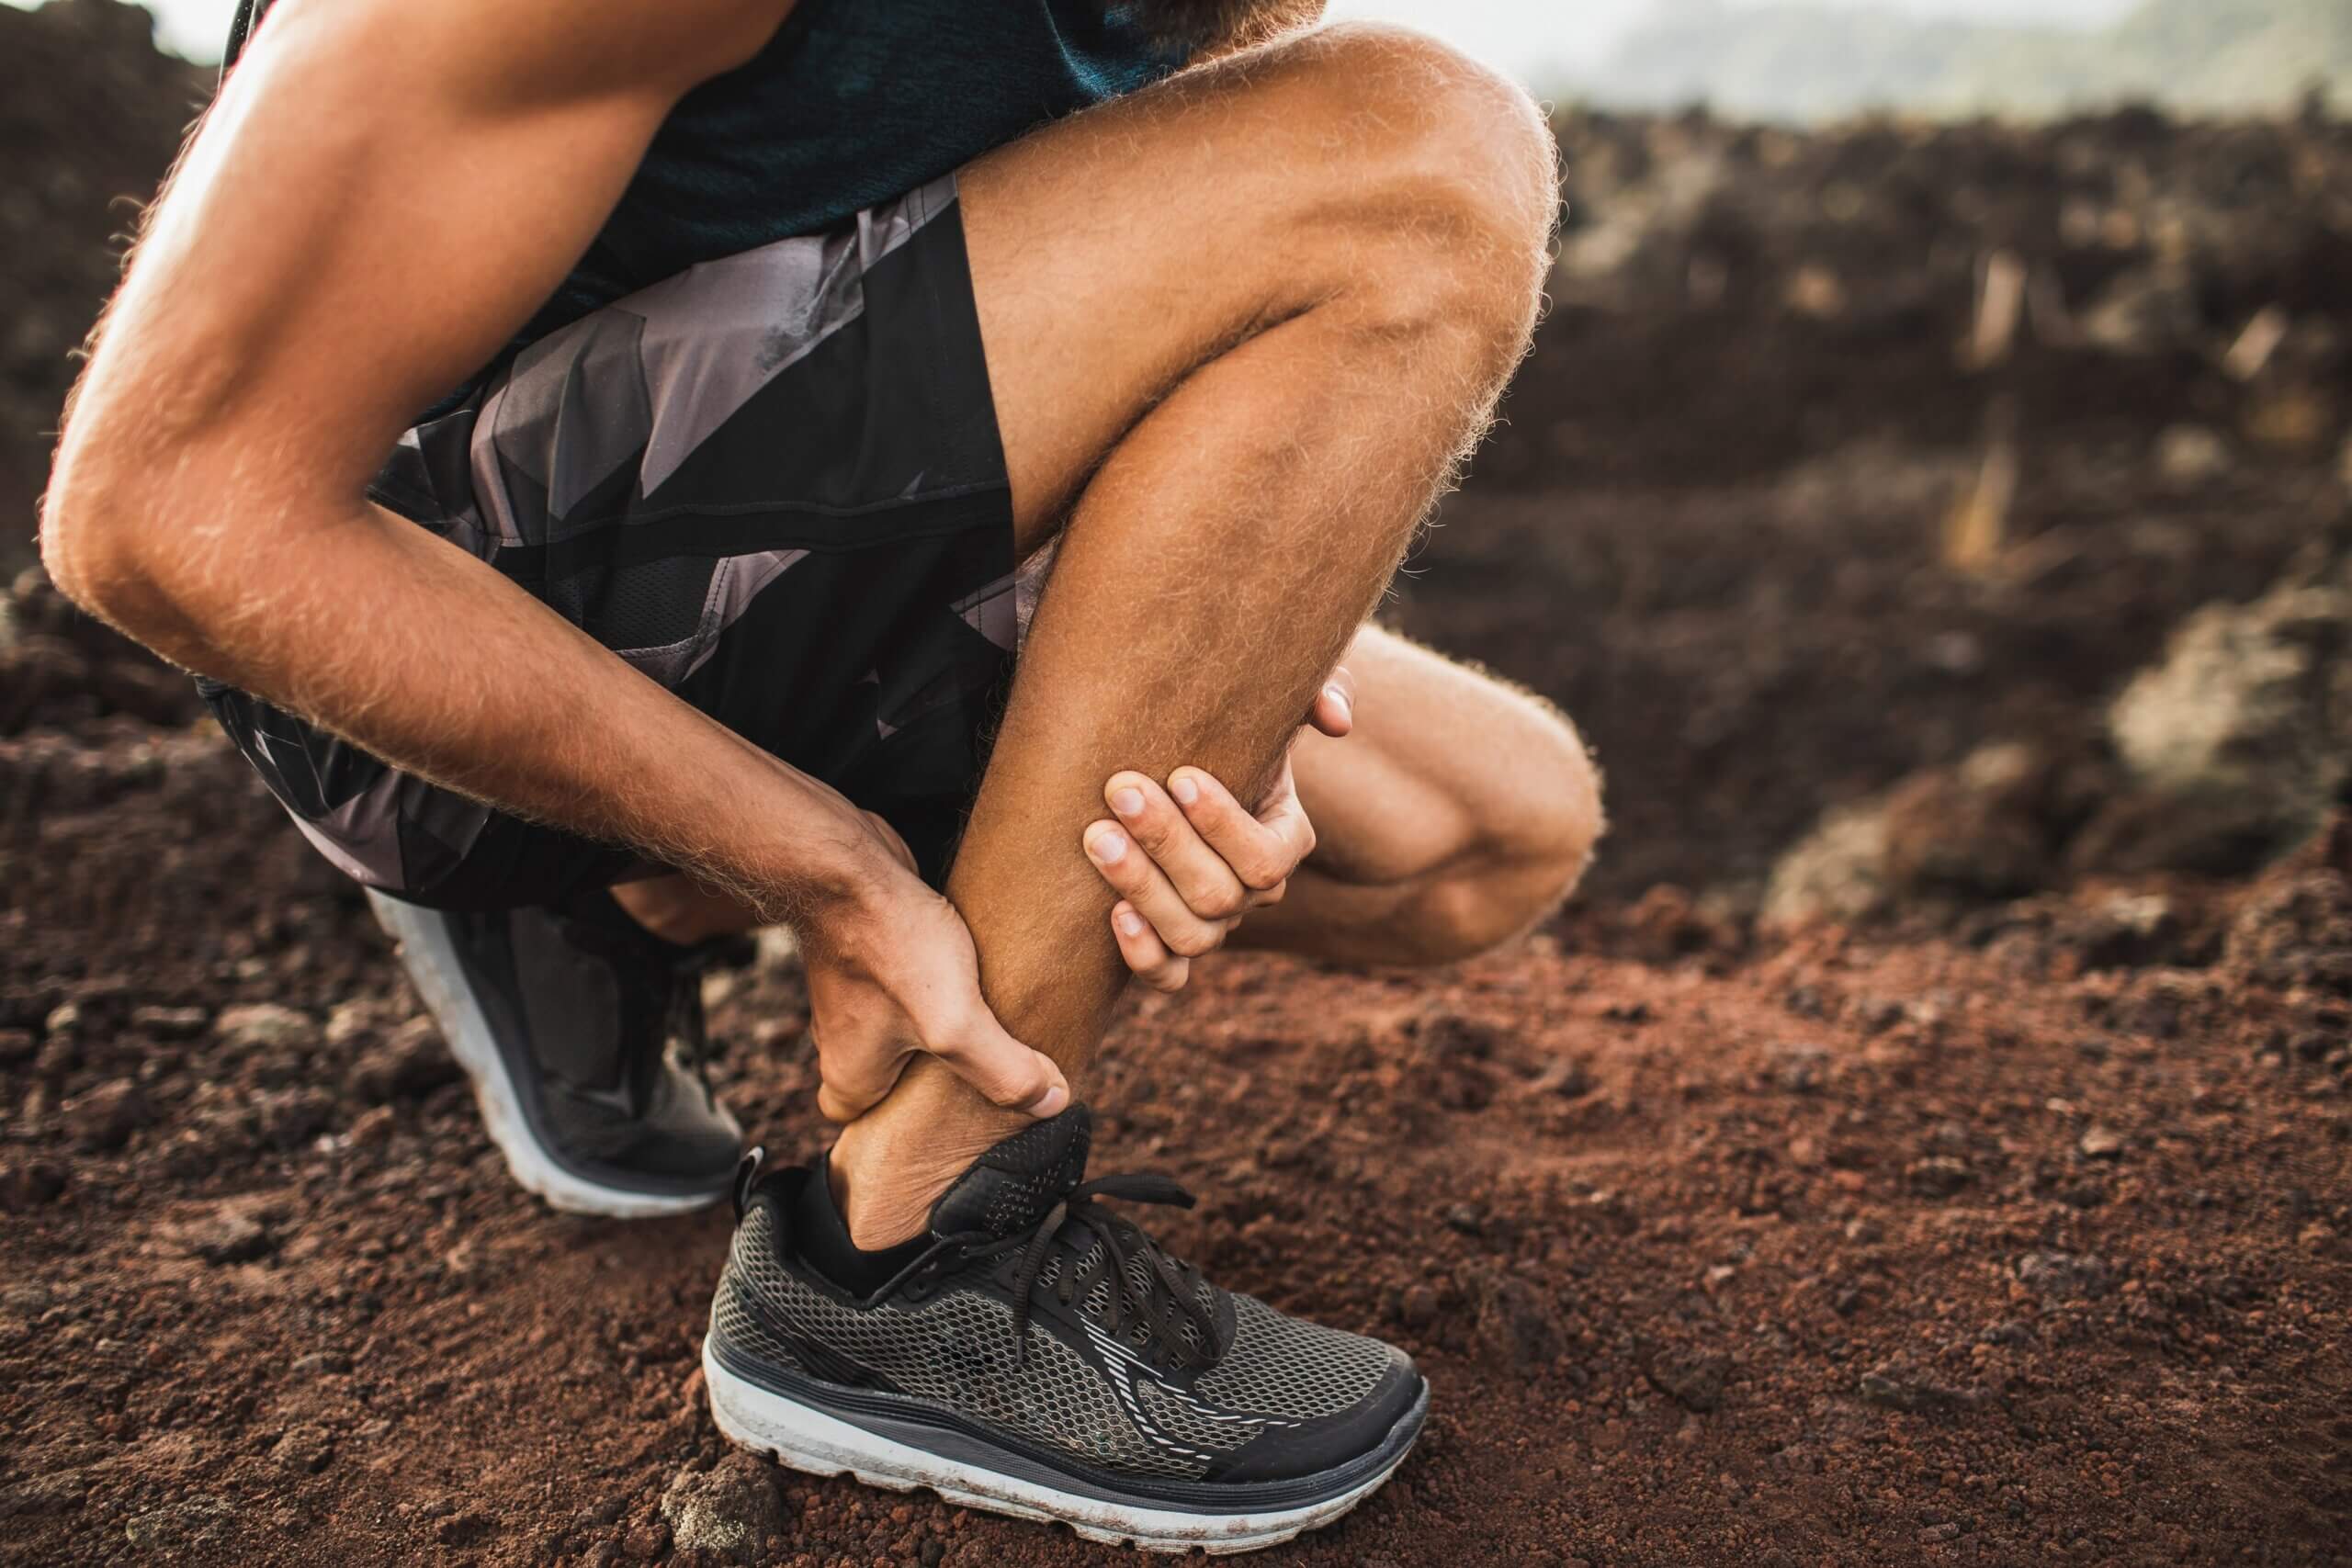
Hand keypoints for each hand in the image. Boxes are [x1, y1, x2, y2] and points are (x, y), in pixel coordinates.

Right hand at [800, 811, 1069, 1123]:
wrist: (848, 861)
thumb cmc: (888, 941)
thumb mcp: (955, 1021)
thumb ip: (1003, 1069)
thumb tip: (1051, 1101)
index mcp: (851, 1075)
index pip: (865, 1125)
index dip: (905, 1128)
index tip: (952, 1117)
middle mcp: (843, 1037)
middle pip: (891, 1075)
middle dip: (936, 1073)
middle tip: (986, 1065)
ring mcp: (854, 990)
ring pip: (902, 1025)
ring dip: (941, 1021)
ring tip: (988, 1016)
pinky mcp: (872, 948)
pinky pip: (909, 980)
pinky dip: (937, 977)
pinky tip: (974, 966)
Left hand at [1082, 668, 1353, 991]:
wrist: (1156, 767)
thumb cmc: (1216, 729)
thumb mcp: (1268, 706)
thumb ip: (1312, 696)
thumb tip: (1337, 720)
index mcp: (1286, 839)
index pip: (1267, 857)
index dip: (1225, 825)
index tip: (1181, 775)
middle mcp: (1254, 893)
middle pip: (1220, 895)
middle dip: (1167, 843)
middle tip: (1120, 791)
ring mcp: (1215, 925)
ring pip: (1193, 936)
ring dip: (1142, 888)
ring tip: (1096, 838)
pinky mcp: (1170, 947)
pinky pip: (1169, 976)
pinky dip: (1144, 956)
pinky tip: (1112, 914)